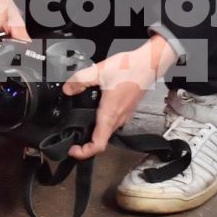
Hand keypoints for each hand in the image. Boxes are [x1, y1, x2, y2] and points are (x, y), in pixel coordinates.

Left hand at [62, 35, 177, 159]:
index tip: (74, 150)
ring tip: (82, 125)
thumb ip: (80, 80)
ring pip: (108, 132)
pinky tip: (97, 110)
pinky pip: (114, 122)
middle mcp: (119, 118)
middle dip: (86, 143)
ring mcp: (125, 115)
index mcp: (110, 114)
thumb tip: (67, 89)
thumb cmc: (130, 68)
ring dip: (95, 133)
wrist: (149, 63)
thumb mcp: (99, 71)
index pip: (98, 145)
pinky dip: (103, 122)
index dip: (84, 152)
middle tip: (73, 139)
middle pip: (102, 141)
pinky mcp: (128, 110)